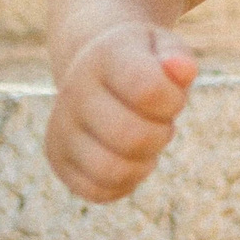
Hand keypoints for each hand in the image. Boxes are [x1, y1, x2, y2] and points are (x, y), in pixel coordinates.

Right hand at [45, 21, 198, 203]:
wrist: (98, 70)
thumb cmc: (144, 62)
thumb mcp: (164, 48)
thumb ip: (177, 57)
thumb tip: (182, 69)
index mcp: (104, 57)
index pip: (147, 90)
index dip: (172, 101)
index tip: (172, 96)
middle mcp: (74, 90)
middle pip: (131, 137)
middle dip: (160, 135)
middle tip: (160, 122)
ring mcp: (61, 127)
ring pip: (111, 171)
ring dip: (143, 163)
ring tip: (144, 141)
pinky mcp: (58, 159)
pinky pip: (97, 191)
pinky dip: (125, 183)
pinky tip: (129, 158)